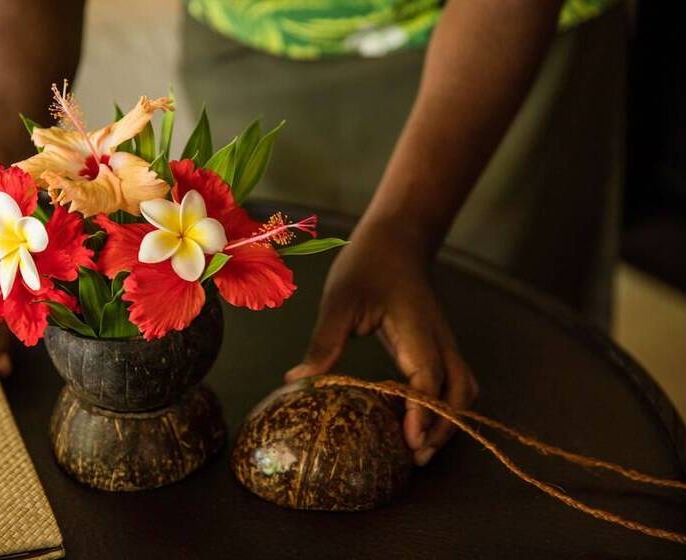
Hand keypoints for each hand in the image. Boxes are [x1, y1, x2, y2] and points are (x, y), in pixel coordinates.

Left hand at [285, 221, 477, 465]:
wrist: (396, 242)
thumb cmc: (367, 267)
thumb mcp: (339, 300)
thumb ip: (325, 341)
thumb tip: (297, 380)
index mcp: (416, 328)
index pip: (428, 376)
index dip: (423, 411)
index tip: (411, 442)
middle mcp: (439, 339)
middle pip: (460, 391)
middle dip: (444, 427)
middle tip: (415, 458)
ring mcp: (444, 343)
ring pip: (464, 389)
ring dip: (450, 420)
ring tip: (419, 449)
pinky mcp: (439, 347)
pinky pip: (454, 383)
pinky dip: (446, 407)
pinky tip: (418, 422)